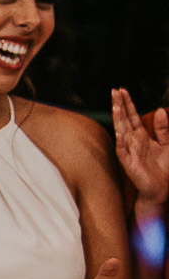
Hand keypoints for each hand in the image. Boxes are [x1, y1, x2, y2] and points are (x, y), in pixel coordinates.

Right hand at [114, 89, 168, 207]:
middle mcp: (133, 141)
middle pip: (124, 120)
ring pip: (121, 131)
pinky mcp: (129, 163)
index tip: (122, 90)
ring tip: (116, 106)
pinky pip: (123, 150)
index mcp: (141, 136)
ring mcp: (129, 151)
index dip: (127, 103)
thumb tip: (160, 110)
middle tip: (114, 91)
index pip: (132, 116)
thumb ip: (163, 128)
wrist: (161, 189)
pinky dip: (121, 141)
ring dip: (118, 119)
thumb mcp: (168, 144)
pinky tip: (120, 132)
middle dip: (119, 106)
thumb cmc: (162, 168)